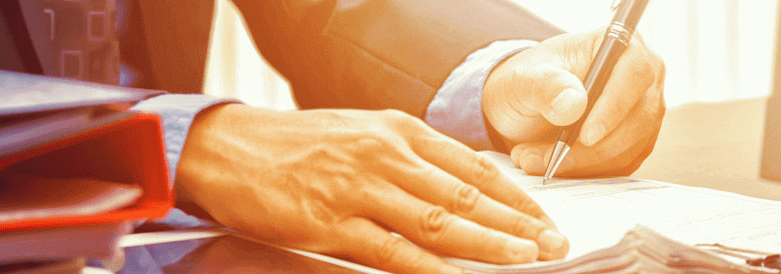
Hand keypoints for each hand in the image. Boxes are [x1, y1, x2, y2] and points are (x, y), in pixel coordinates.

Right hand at [174, 105, 569, 273]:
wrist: (228, 150)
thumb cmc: (296, 145)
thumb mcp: (362, 133)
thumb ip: (411, 158)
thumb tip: (465, 183)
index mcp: (397, 130)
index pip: (472, 166)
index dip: (514, 197)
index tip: (543, 219)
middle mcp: (386, 155)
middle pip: (465, 195)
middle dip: (516, 224)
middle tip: (552, 246)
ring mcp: (360, 189)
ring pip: (439, 222)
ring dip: (487, 245)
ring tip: (524, 260)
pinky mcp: (333, 223)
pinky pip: (392, 251)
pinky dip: (430, 268)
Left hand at [482, 31, 665, 176]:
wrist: (526, 105)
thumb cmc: (529, 81)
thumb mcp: (524, 79)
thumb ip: (546, 86)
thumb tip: (574, 104)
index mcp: (622, 46)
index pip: (635, 73)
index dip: (614, 107)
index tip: (586, 136)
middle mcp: (643, 79)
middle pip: (637, 118)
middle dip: (589, 148)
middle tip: (543, 158)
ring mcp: (644, 112)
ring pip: (627, 148)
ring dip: (579, 163)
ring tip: (531, 159)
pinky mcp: (637, 142)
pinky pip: (621, 165)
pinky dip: (585, 172)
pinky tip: (552, 166)